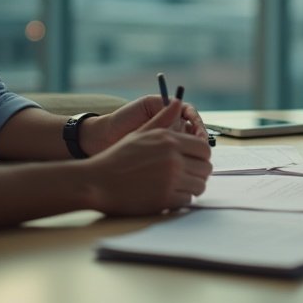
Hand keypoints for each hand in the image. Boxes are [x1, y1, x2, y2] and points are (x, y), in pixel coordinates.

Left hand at [81, 94, 208, 154]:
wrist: (103, 138)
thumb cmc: (122, 120)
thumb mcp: (144, 108)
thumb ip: (163, 107)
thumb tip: (181, 103)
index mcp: (167, 112)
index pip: (190, 115)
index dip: (196, 122)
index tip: (197, 130)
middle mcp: (170, 126)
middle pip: (194, 132)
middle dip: (199, 138)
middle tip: (201, 146)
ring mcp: (167, 143)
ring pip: (188, 147)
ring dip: (194, 152)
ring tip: (194, 156)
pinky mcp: (161, 158)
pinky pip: (178, 159)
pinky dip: (184, 162)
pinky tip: (185, 166)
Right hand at [84, 99, 212, 214]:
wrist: (97, 181)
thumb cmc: (117, 157)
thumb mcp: (141, 133)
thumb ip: (163, 119)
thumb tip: (178, 102)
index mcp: (170, 140)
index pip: (204, 148)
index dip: (201, 156)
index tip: (194, 162)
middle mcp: (173, 158)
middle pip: (206, 168)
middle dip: (200, 173)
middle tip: (188, 176)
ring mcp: (171, 179)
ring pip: (199, 185)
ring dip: (192, 187)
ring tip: (179, 186)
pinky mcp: (166, 199)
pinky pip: (187, 200)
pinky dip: (181, 199)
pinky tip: (169, 195)